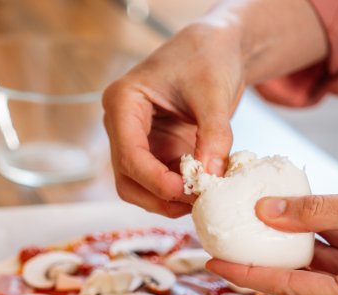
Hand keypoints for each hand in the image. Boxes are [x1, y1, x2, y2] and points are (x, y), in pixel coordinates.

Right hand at [102, 23, 244, 217]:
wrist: (215, 50)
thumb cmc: (208, 58)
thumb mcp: (215, 94)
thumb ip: (214, 135)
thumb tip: (210, 177)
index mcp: (123, 101)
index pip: (129, 154)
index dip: (156, 180)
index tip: (189, 191)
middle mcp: (122, 125)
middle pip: (127, 180)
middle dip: (160, 197)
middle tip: (197, 201)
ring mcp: (136, 141)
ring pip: (139, 188)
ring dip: (169, 201)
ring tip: (204, 197)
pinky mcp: (155, 151)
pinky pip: (160, 183)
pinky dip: (180, 192)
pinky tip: (205, 188)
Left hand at [207, 174, 337, 294]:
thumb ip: (313, 211)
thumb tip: (262, 211)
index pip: (293, 287)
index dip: (249, 272)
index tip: (212, 263)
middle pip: (305, 281)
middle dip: (266, 258)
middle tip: (223, 242)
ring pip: (324, 268)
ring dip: (294, 246)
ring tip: (249, 225)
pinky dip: (323, 239)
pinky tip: (293, 217)